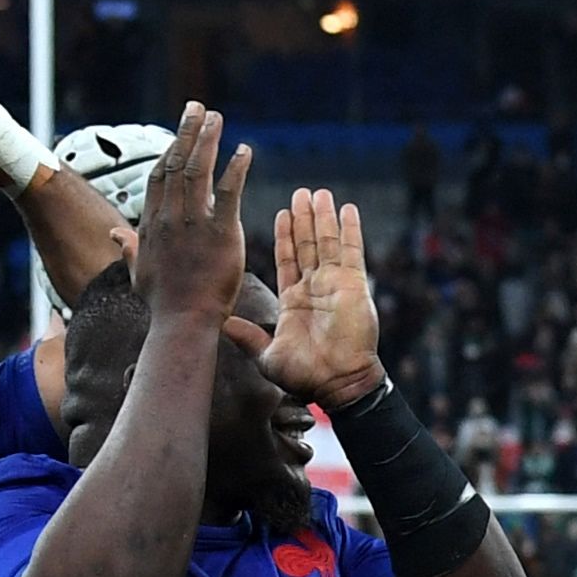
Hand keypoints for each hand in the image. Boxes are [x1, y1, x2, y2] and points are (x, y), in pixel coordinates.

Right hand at [134, 106, 251, 322]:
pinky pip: (228, 194)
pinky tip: (245, 150)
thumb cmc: (162, 303)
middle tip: (197, 108)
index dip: (169, 151)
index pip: (159, 178)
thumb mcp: (137, 272)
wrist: (182, 322)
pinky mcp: (220, 234)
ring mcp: (193, 224)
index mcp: (151, 224)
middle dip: (186, 132)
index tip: (179, 132)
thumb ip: (127, 248)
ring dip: (207, 140)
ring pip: (197, 171)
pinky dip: (236, 169)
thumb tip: (112, 232)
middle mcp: (169, 217)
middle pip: (175, 164)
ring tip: (216, 117)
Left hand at [235, 188, 382, 407]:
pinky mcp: (354, 286)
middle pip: (308, 245)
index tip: (282, 213)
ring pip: (327, 242)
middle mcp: (316, 288)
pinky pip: (352, 252)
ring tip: (317, 193)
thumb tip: (222, 324)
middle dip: (304, 219)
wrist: (337, 383)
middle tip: (300, 193)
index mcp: (295, 301)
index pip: (288, 259)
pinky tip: (347, 209)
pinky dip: (350, 229)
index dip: (285, 236)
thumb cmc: (305, 376)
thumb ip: (247, 336)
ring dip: (322, 217)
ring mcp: (336, 285)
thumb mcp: (267, 355)